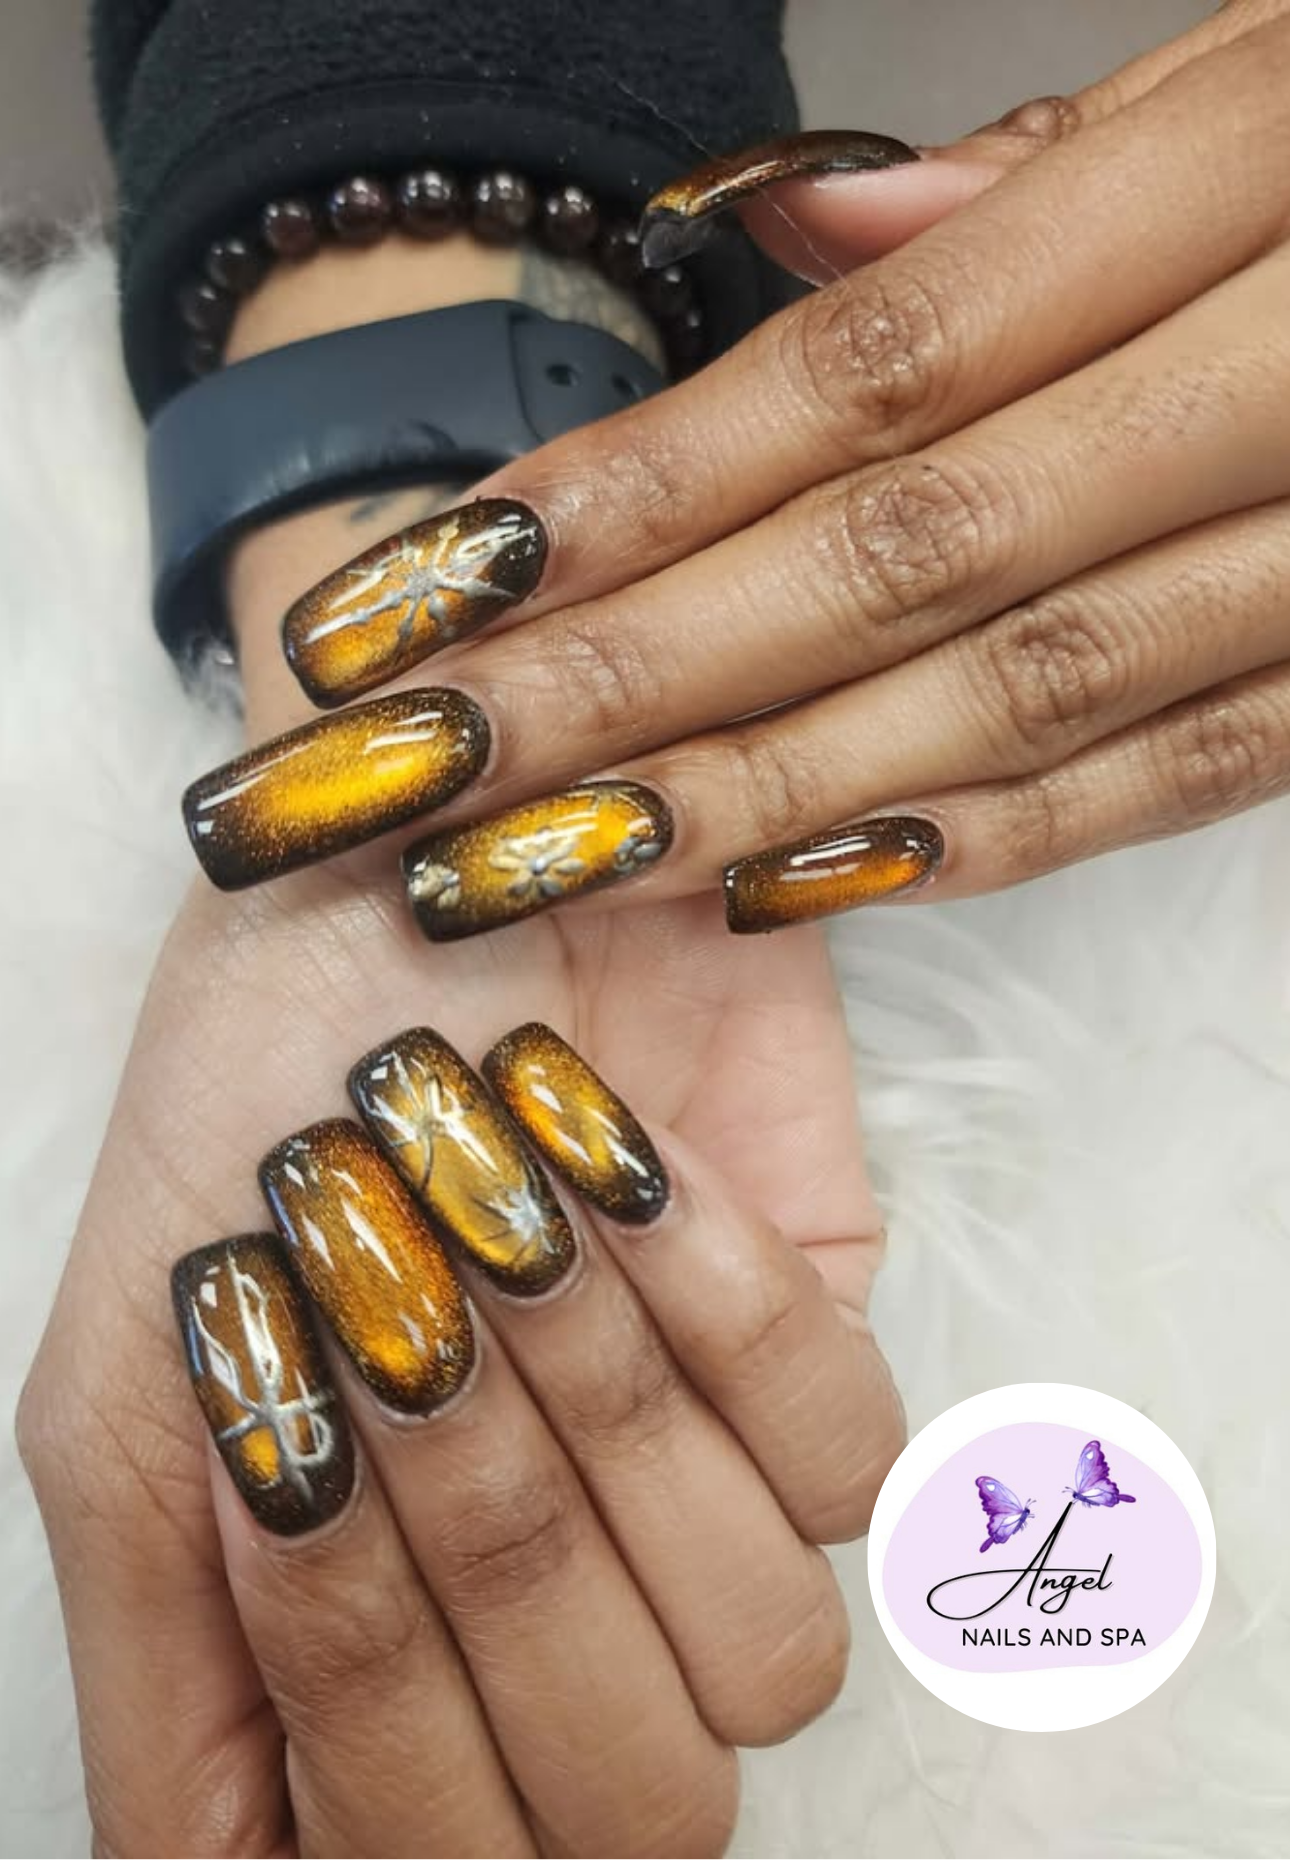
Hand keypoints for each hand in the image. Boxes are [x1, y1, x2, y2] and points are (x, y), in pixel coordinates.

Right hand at [18, 839, 898, 1855]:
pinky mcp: (827, 1354)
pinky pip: (852, 1458)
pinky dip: (724, 1304)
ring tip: (512, 1240)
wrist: (421, 865)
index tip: (322, 1535)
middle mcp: (564, 1607)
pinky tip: (629, 1171)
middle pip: (635, 1810)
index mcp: (391, 1655)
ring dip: (610, 1424)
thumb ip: (176, 1691)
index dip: (401, 1782)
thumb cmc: (249, 1112)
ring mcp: (707, 1492)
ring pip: (768, 1659)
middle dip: (505, 1574)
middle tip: (408, 1359)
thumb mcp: (123, 1414)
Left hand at [294, 0, 1289, 935]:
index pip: (874, 369)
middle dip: (636, 681)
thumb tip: (783, 238)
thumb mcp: (1266, 63)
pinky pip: (1177, 774)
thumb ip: (1031, 168)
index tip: (443, 591)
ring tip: (548, 856)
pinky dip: (987, 837)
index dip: (640, 492)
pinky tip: (804, 878)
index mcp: (1257, 176)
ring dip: (763, 795)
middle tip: (424, 773)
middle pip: (901, 558)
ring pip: (1019, 695)